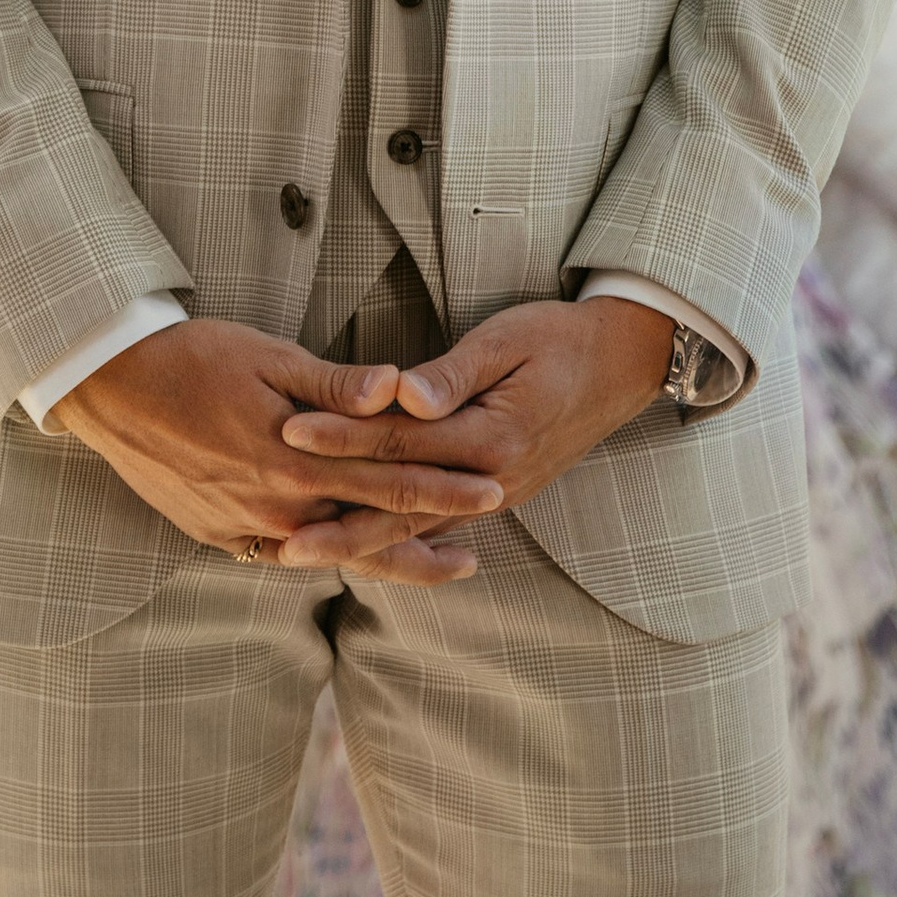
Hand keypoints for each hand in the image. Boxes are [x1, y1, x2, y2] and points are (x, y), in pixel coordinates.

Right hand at [53, 319, 503, 584]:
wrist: (109, 388)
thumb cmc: (191, 357)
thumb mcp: (266, 355)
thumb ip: (333, 383)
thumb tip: (397, 391)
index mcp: (294, 459)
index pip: (389, 477)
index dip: (445, 485)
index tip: (493, 486)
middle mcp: (277, 507)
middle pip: (372, 524)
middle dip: (434, 525)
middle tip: (487, 529)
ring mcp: (247, 529)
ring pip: (336, 551)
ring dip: (391, 555)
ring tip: (441, 563)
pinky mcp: (221, 537)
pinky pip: (288, 556)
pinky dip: (331, 557)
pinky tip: (354, 556)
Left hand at [276, 296, 674, 556]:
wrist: (619, 364)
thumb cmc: (557, 340)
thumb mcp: (506, 341)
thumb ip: (452, 375)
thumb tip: (404, 395)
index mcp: (489, 437)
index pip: (399, 439)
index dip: (342, 434)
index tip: (290, 431)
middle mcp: (490, 480)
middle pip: (399, 503)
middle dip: (337, 520)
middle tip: (277, 537)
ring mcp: (495, 496)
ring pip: (414, 527)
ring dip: (358, 543)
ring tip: (302, 556)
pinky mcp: (495, 497)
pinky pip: (435, 527)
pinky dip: (394, 543)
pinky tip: (360, 553)